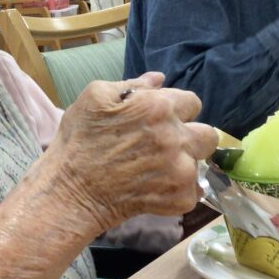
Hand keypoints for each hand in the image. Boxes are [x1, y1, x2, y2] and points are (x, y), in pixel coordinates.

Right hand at [42, 72, 218, 236]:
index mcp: (159, 107)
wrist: (70, 190)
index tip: (162, 121)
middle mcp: (176, 137)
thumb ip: (132, 84)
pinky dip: (177, 191)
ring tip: (155, 170)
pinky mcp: (180, 198)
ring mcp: (181, 170)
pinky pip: (193, 192)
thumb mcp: (95, 97)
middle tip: (167, 146)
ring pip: (199, 164)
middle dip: (191, 137)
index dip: (177, 111)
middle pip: (209, 135)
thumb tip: (159, 80)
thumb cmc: (78, 139)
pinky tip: (155, 188)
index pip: (193, 102)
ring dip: (183, 165)